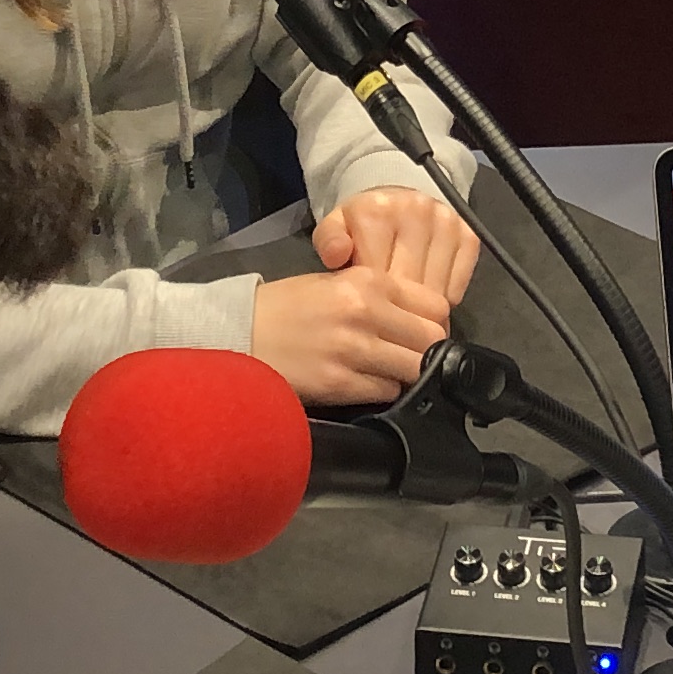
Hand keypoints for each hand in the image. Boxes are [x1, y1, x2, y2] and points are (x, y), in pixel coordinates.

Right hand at [251, 262, 450, 406]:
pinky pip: (386, 392)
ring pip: (414, 369)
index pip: (435, 305)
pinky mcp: (339, 383)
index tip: (421, 332)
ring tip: (384, 371)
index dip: (433, 323)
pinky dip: (382, 391)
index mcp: (368, 281)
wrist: (238, 332)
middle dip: (425, 351)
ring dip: (405, 374)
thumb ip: (379, 297)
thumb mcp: (335, 283)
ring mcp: (353, 349)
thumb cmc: (285, 307)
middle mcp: (366, 312)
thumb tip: (419, 320)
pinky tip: (363, 382)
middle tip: (407, 356)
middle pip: (431, 340)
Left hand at [317, 185, 480, 311]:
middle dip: (398, 308)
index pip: (378, 275)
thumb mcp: (335, 227)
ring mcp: (446, 222)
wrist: (397, 202)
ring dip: (422, 309)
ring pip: (436, 289)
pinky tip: (428, 300)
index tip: (367, 313)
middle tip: (389, 323)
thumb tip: (335, 256)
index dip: (372, 301)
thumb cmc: (363, 224)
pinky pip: (459, 282)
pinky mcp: (468, 234)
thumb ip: (328, 240)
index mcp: (377, 211)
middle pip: (409, 284)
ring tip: (407, 314)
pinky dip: (446, 299)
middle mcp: (416, 210)